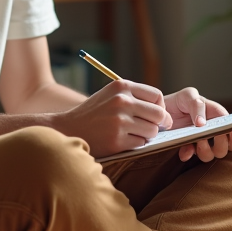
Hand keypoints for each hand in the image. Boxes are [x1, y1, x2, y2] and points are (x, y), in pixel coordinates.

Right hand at [54, 79, 171, 156]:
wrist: (68, 128)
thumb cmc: (94, 112)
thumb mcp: (110, 94)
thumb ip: (133, 96)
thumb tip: (162, 108)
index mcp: (121, 86)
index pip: (157, 96)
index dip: (160, 107)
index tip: (156, 114)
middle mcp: (122, 101)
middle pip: (159, 114)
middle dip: (160, 123)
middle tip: (154, 128)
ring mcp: (119, 121)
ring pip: (152, 131)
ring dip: (147, 135)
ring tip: (134, 133)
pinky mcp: (117, 140)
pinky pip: (140, 143)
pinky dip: (136, 144)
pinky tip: (124, 140)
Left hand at [163, 88, 231, 162]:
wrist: (157, 112)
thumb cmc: (179, 102)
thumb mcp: (190, 96)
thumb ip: (200, 106)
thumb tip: (205, 126)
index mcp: (226, 119)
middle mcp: (220, 134)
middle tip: (223, 134)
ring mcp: (206, 143)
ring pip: (217, 154)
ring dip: (209, 149)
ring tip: (198, 141)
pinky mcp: (190, 150)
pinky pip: (194, 157)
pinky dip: (189, 153)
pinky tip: (184, 152)